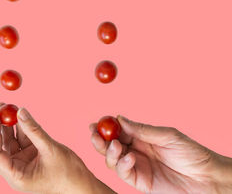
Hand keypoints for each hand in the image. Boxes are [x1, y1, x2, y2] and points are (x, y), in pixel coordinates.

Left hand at [0, 104, 114, 193]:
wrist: (81, 184)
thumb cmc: (68, 174)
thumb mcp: (51, 149)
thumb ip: (34, 130)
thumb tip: (19, 112)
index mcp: (16, 176)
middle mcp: (15, 170)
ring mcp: (21, 162)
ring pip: (7, 141)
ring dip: (6, 125)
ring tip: (7, 106)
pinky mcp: (28, 156)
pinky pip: (19, 139)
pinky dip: (19, 127)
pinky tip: (19, 114)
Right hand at [90, 116, 231, 193]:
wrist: (207, 178)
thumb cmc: (191, 153)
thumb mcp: (167, 136)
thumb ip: (142, 130)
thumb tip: (120, 119)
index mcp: (141, 137)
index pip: (118, 131)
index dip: (106, 126)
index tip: (97, 122)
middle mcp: (135, 151)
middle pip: (110, 145)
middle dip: (100, 139)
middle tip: (94, 133)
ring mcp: (136, 166)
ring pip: (112, 159)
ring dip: (109, 151)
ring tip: (116, 146)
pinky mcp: (139, 182)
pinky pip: (123, 173)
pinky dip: (122, 165)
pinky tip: (130, 158)